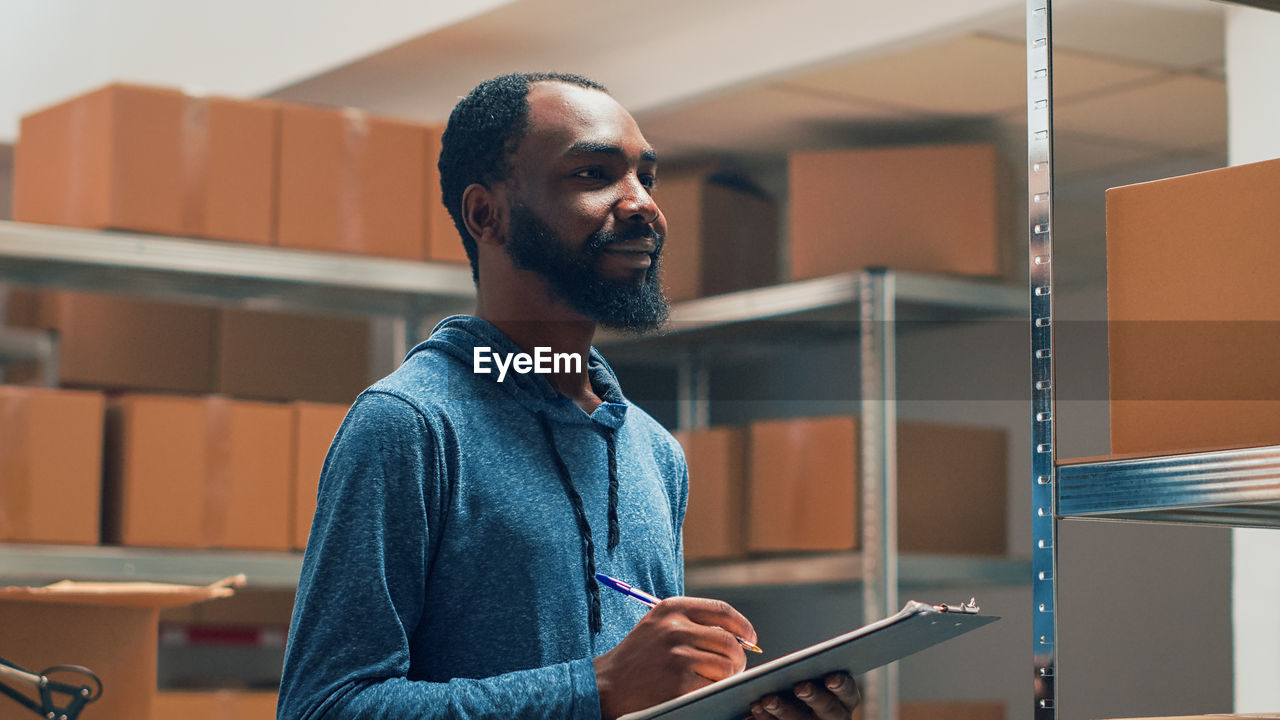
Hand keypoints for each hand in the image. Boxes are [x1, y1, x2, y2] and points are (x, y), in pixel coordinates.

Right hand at [593, 596, 757, 719]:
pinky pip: (715, 686)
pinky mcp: (679, 682)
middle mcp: (675, 628)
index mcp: (672, 608)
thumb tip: (737, 636)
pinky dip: (716, 690)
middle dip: (738, 658)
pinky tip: (704, 690)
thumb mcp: (659, 626)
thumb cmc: (639, 657)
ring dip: (728, 676)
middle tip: (735, 668)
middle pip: (729, 641)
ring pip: (726, 665)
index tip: (750, 638)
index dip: (742, 625)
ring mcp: (677, 655)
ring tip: (716, 680)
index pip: (722, 610)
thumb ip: (693, 623)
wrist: (608, 684)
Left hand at [749, 672, 860, 719]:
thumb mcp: (814, 680)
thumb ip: (809, 669)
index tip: (831, 678)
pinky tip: (751, 714)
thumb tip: (794, 661)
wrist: (800, 714)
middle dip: (814, 697)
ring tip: (765, 700)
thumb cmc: (804, 688)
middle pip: (828, 709)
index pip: (848, 692)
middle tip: (800, 687)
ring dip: (783, 712)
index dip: (841, 685)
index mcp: (844, 700)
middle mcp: (835, 718)